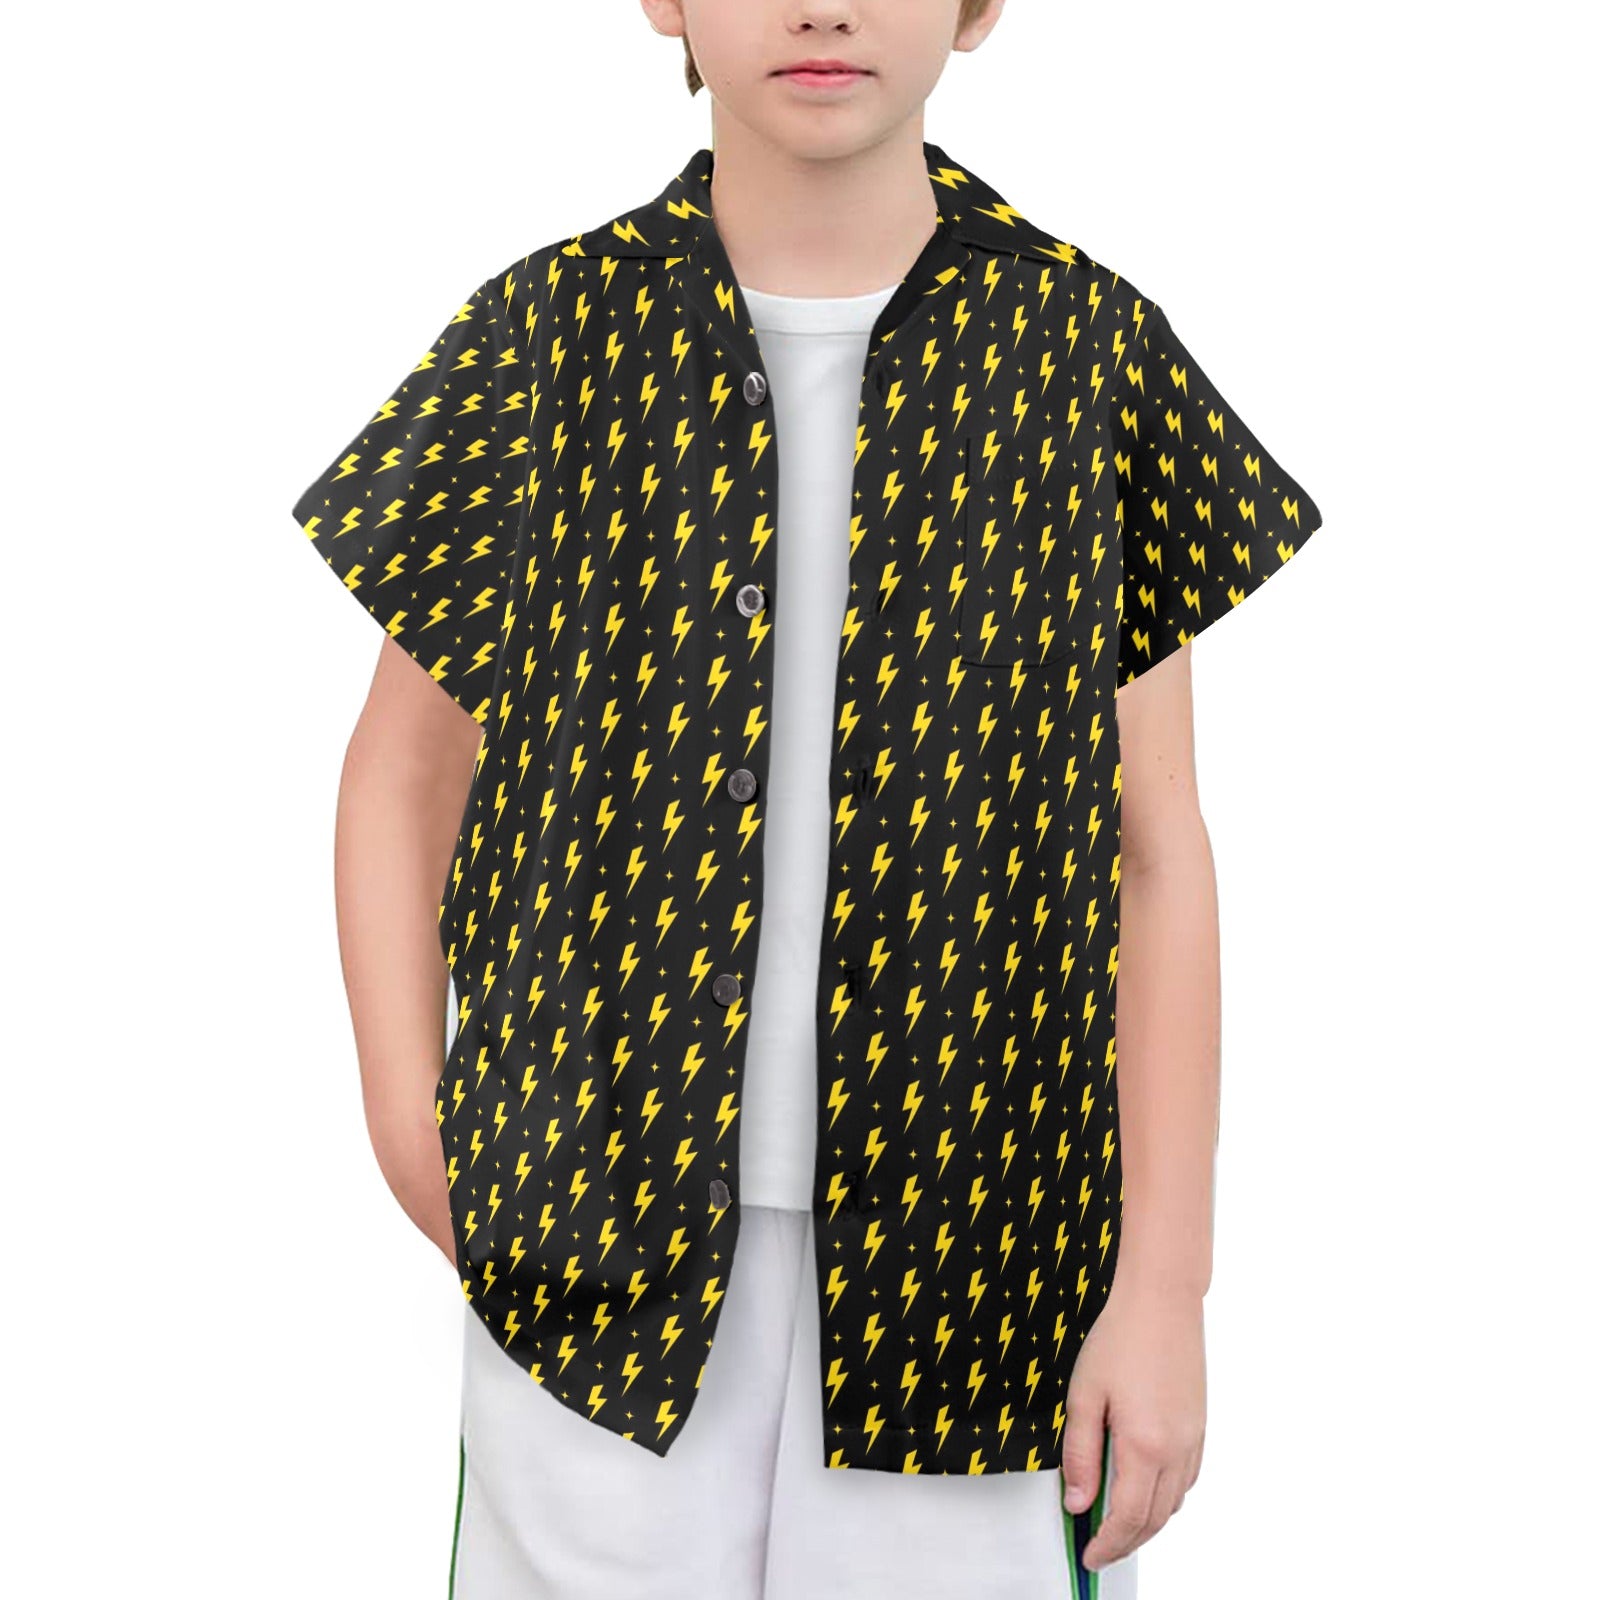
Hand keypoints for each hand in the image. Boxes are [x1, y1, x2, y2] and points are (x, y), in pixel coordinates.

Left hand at [1059, 1276, 1206, 1569]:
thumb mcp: (1083, 1396)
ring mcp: (1193, 1440)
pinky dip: (1165, 1497)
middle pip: (1153, 1520)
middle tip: (1098, 1548)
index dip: (1107, 1545)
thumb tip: (1077, 1503)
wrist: (1162, 1302)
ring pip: (1173, 1504)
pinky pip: (1185, 1480)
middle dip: (1125, 1543)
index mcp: (1144, 1446)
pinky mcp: (1200, 1427)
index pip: (1127, 1519)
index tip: (1089, 1556)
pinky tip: (1144, 1487)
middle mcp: (1176, 1450)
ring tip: (1116, 1522)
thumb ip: (1079, 1455)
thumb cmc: (1119, 1340)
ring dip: (1146, 1523)